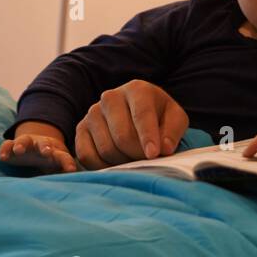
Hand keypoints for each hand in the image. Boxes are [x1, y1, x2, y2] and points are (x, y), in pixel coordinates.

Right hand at [0, 124, 77, 173]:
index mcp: (56, 152)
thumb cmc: (51, 160)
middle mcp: (41, 145)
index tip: (71, 170)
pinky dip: (5, 149)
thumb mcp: (60, 166)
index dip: (67, 162)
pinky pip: (7, 144)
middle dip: (45, 147)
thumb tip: (80, 186)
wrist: (37, 146)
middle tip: (46, 152)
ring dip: (22, 145)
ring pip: (25, 141)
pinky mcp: (12, 145)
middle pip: (44, 144)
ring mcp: (27, 143)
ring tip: (19, 151)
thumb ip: (67, 173)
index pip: (63, 156)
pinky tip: (2, 157)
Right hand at [74, 80, 188, 169]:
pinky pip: (86, 155)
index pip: (141, 115)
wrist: (136, 113)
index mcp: (137, 89)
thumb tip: (163, 149)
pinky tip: (116, 165)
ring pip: (106, 149)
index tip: (154, 154)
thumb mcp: (175, 119)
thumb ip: (173, 131)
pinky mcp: (81, 129)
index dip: (148, 137)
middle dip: (137, 154)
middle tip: (148, 161)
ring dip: (123, 162)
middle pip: (122, 136)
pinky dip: (102, 167)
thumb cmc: (159, 117)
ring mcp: (93, 112)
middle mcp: (110, 97)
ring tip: (135, 160)